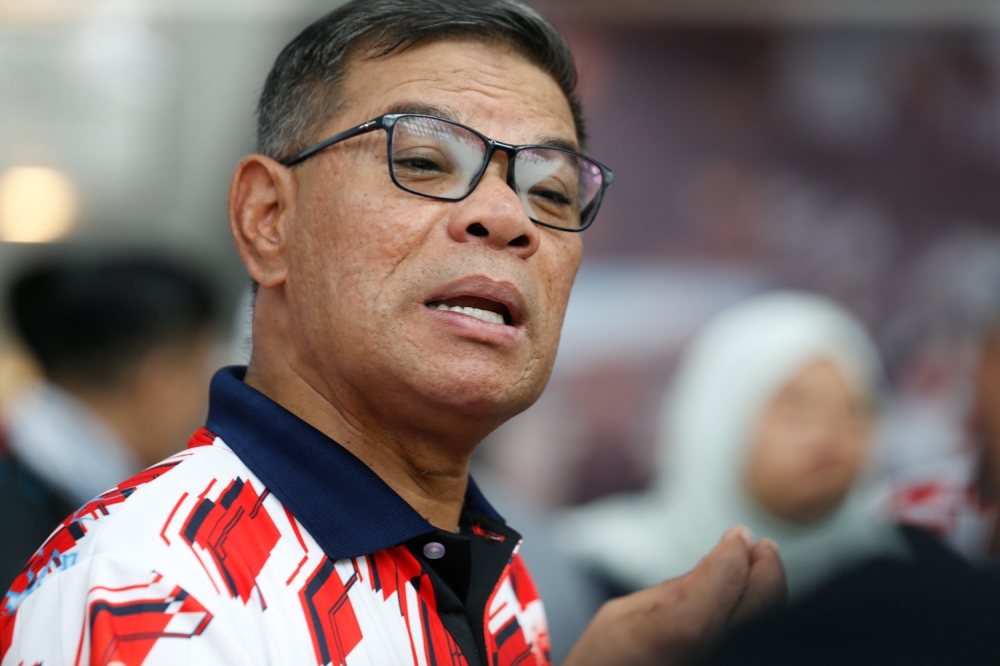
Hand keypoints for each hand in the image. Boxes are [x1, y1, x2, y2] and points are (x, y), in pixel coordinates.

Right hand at [562, 526, 785, 665]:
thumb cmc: (602, 660)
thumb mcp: (624, 614)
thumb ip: (680, 587)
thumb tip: (724, 559)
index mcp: (676, 631)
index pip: (724, 581)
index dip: (735, 552)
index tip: (738, 534)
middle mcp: (708, 652)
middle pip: (762, 606)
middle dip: (766, 570)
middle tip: (763, 548)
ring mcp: (719, 658)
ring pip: (766, 624)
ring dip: (765, 593)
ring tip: (756, 570)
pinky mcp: (723, 660)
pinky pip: (748, 637)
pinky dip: (755, 616)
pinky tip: (744, 603)